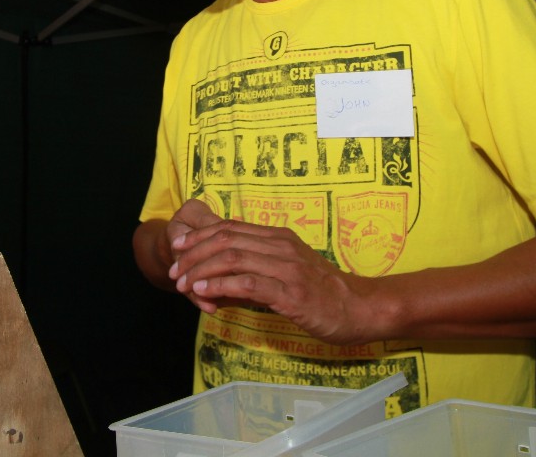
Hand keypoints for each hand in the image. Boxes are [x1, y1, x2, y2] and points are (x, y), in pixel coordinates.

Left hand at [167, 215, 376, 344]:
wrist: (361, 308)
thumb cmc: (323, 294)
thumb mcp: (287, 274)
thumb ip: (254, 273)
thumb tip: (215, 282)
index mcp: (279, 237)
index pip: (230, 228)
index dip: (199, 236)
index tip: (177, 248)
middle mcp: (281, 246)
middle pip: (226, 240)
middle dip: (193, 254)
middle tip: (175, 272)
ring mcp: (287, 268)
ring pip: (233, 258)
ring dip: (202, 271)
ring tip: (184, 285)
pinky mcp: (291, 293)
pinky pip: (248, 284)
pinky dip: (222, 286)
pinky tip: (206, 294)